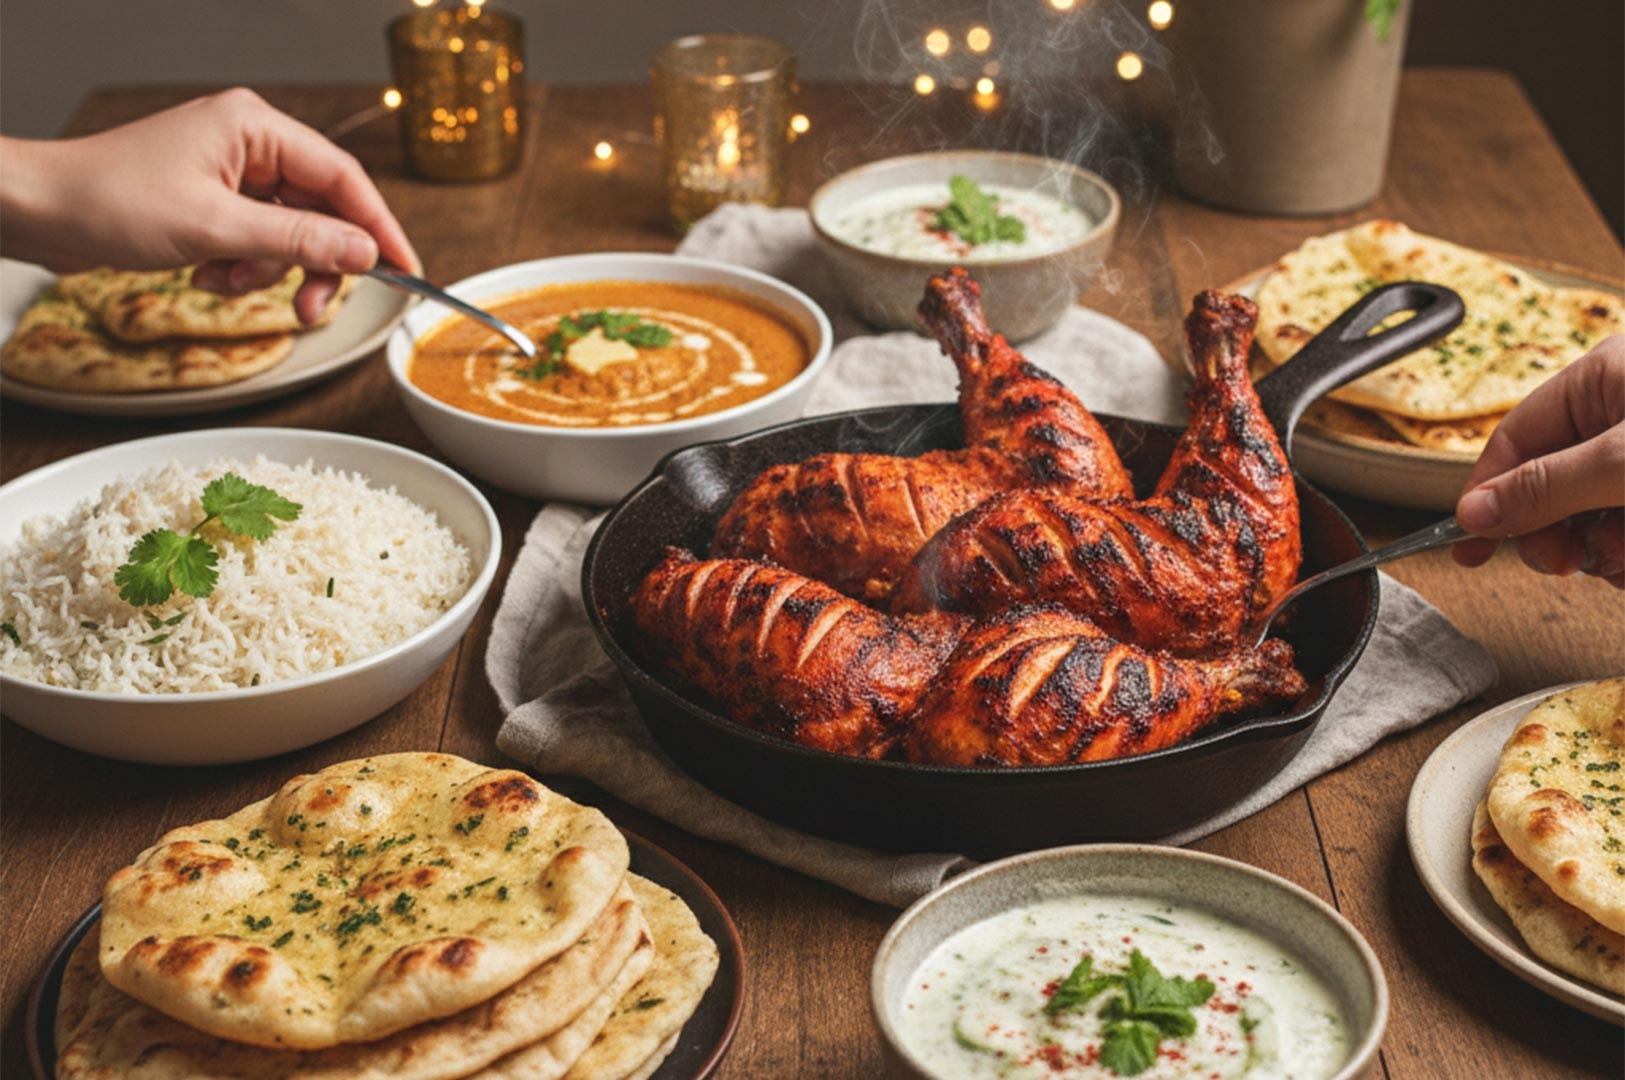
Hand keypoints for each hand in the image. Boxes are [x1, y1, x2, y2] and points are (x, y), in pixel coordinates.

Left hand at [0, 89, 416, 323]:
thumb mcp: (216, 228)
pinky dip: (240, 267)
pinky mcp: (215, 200)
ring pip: (290, 234)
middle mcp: (251, 144)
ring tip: (228, 281)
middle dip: (314, 263)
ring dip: (268, 269)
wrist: (39, 210)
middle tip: (310, 307)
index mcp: (256, 127)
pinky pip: (258, 241)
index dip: (379, 228)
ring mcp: (232, 173)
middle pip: (322, 211)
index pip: (344, 179)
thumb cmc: (111, 200)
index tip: (405, 270)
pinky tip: (206, 271)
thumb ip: (299, 240)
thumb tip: (365, 252)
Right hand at [1453, 336, 1624, 586]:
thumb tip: (1473, 512)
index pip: (1515, 439)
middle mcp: (1621, 415)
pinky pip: (1623, 531)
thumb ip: (1548, 487)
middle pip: (1548, 483)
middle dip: (1556, 531)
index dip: (1489, 495)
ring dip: (1605, 550)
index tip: (1470, 546)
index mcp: (1603, 380)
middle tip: (1569, 563)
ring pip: (1591, 516)